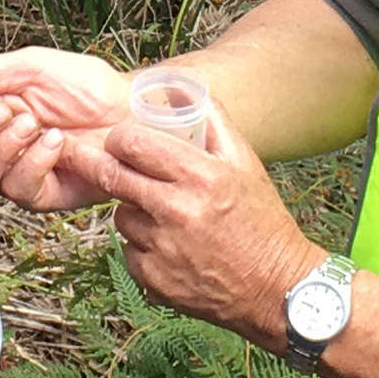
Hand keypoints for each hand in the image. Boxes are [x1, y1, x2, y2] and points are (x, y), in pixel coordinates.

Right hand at [0, 47, 132, 212]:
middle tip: (4, 111)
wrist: (129, 110)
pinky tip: (57, 142)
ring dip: (2, 147)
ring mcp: (13, 173)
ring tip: (34, 123)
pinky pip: (18, 189)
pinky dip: (34, 162)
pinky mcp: (41, 195)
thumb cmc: (83, 87)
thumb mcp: (30, 67)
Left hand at [82, 100, 323, 343]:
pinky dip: (141, 245)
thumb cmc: (261, 221)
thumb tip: (174, 87)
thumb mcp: (245, 163)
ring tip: (165, 215)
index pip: (132, 143)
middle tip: (105, 163)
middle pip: (112, 177)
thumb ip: (211, 119)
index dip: (119, 138)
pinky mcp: (153, 280)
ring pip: (120, 215)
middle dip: (101, 165)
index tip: (122, 141)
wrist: (276, 290)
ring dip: (132, 209)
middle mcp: (177, 212)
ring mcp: (162, 249)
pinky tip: (171, 247)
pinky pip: (128, 250)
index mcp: (201, 177)